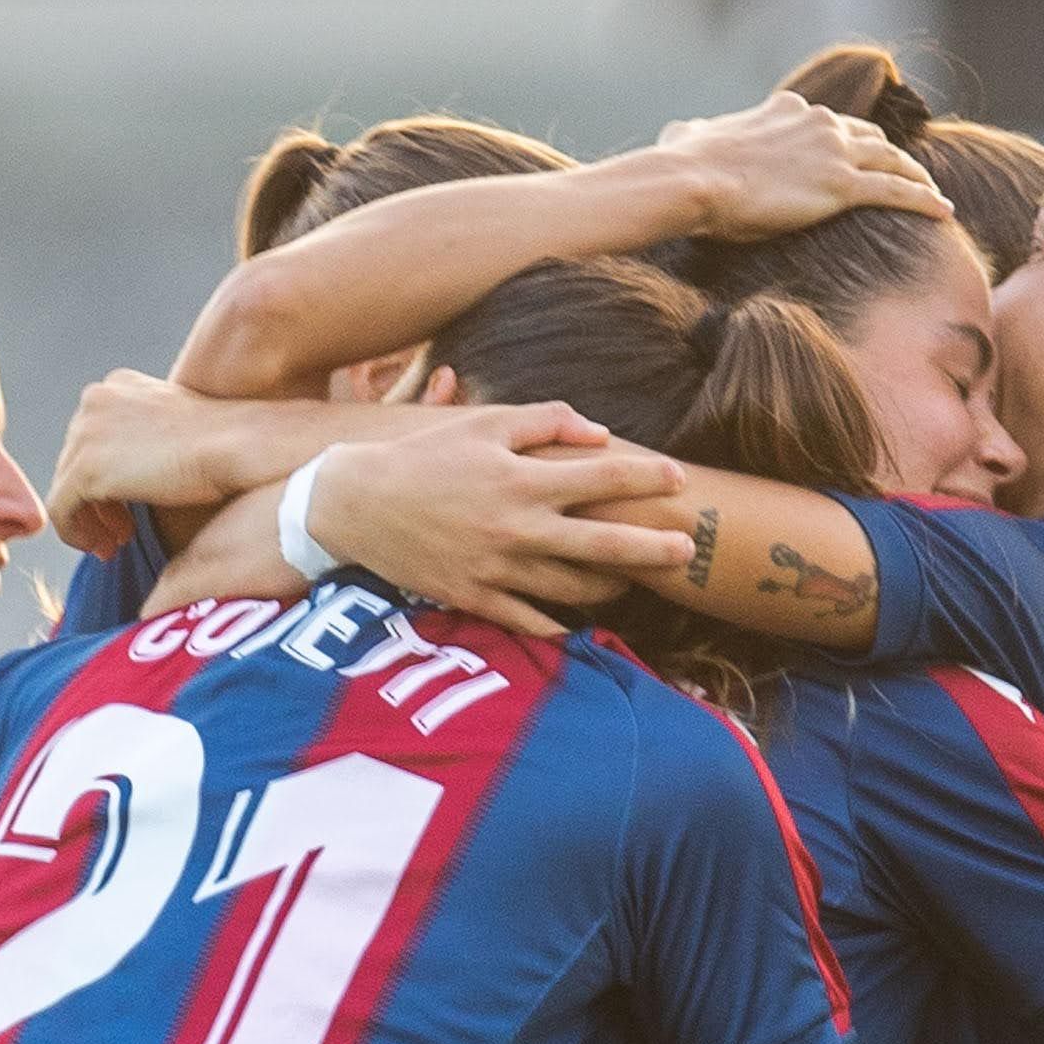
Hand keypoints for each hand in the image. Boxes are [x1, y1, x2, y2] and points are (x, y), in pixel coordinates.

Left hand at [50, 371, 249, 556]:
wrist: (236, 445)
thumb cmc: (225, 443)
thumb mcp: (181, 429)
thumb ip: (151, 441)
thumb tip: (141, 474)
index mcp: (118, 386)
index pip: (95, 437)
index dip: (107, 477)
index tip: (127, 509)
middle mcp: (95, 401)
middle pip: (76, 461)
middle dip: (97, 502)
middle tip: (119, 534)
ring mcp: (85, 433)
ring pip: (67, 486)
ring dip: (89, 520)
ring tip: (112, 545)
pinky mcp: (84, 470)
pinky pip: (62, 510)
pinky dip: (77, 533)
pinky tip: (103, 549)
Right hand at [312, 406, 693, 639]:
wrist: (356, 504)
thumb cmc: (425, 457)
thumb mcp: (482, 424)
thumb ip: (545, 422)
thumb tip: (600, 435)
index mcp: (521, 480)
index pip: (603, 479)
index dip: (647, 478)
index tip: (680, 480)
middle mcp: (516, 528)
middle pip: (603, 545)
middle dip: (653, 549)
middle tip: (687, 551)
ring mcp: (497, 569)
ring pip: (574, 589)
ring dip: (612, 587)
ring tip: (633, 581)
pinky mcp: (476, 598)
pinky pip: (531, 620)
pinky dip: (560, 622)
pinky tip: (580, 617)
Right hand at [654, 91, 950, 242]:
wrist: (692, 180)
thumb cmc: (684, 164)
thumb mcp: (688, 136)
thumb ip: (697, 133)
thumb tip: (681, 134)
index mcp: (785, 109)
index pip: (829, 121)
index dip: (849, 138)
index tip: (859, 152)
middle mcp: (817, 121)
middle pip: (871, 136)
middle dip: (891, 154)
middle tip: (909, 172)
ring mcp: (833, 151)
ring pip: (892, 160)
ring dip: (917, 176)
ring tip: (934, 195)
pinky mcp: (841, 185)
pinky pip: (897, 191)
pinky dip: (925, 200)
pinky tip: (945, 212)